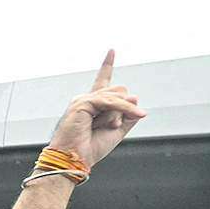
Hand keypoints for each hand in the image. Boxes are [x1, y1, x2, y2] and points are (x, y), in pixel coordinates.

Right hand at [47, 50, 145, 168]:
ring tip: (110, 127)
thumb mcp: (117, 131)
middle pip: (120, 90)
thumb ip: (128, 114)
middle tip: (114, 126)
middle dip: (124, 108)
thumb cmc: (91, 148)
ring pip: (117, 95)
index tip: (111, 50)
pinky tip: (117, 123)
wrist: (75, 158)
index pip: (103, 81)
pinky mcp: (82, 103)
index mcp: (94, 105)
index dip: (107, 65)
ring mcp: (84, 100)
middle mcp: (88, 100)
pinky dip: (120, 111)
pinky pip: (111, 102)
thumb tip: (134, 97)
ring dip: (120, 113)